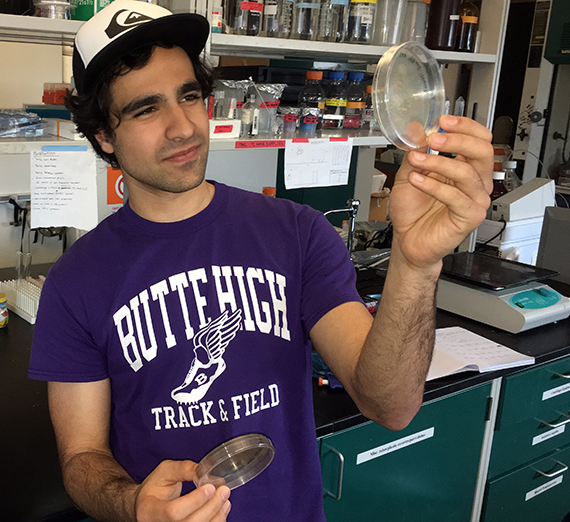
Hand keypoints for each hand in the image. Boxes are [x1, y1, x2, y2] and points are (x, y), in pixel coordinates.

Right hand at [135, 460, 230, 521]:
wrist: (147, 505)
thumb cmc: (155, 487)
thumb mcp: (165, 471)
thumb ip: (184, 469)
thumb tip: (207, 472)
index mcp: (149, 511)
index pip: (174, 512)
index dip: (195, 501)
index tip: (210, 487)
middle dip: (211, 508)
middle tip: (224, 491)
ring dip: (217, 516)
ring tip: (225, 499)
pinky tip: (221, 509)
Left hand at [388, 115, 493, 268]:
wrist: (407, 240)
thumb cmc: (412, 212)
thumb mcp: (409, 174)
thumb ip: (415, 152)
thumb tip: (416, 129)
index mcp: (466, 168)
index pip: (479, 139)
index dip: (465, 127)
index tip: (443, 121)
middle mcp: (474, 182)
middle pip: (483, 151)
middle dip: (457, 140)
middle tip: (433, 139)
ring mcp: (475, 200)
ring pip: (466, 173)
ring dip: (438, 163)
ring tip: (416, 161)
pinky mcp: (469, 217)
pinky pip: (456, 197)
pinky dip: (433, 186)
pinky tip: (417, 181)